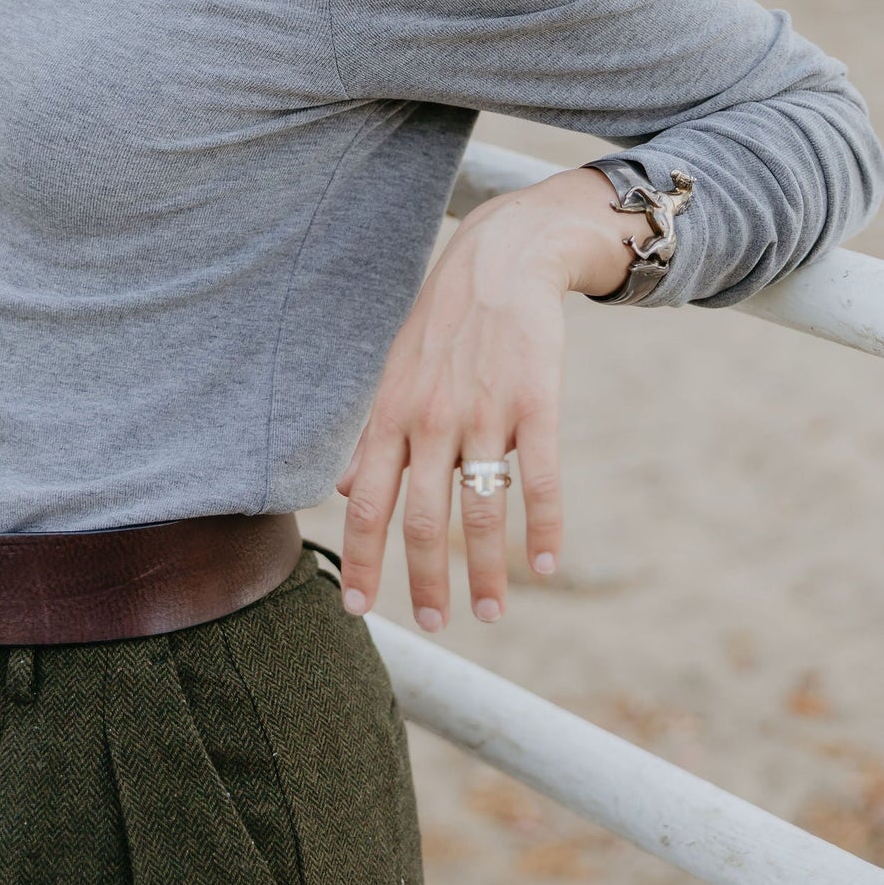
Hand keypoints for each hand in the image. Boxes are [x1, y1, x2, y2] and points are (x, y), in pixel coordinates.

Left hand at [335, 166, 635, 628]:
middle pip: (423, 518)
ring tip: (490, 613)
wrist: (502, 260)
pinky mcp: (536, 404)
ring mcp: (485, 413)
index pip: (366, 501)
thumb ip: (371, 435)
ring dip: (487, 572)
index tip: (358, 608)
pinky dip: (545, 528)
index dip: (361, 557)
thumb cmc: (442, 324)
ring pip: (481, 511)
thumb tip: (340, 492)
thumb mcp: (392, 372)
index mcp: (392, 413)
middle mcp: (431, 418)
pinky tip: (544, 564)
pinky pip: (541, 479)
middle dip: (424, 581)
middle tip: (433, 624)